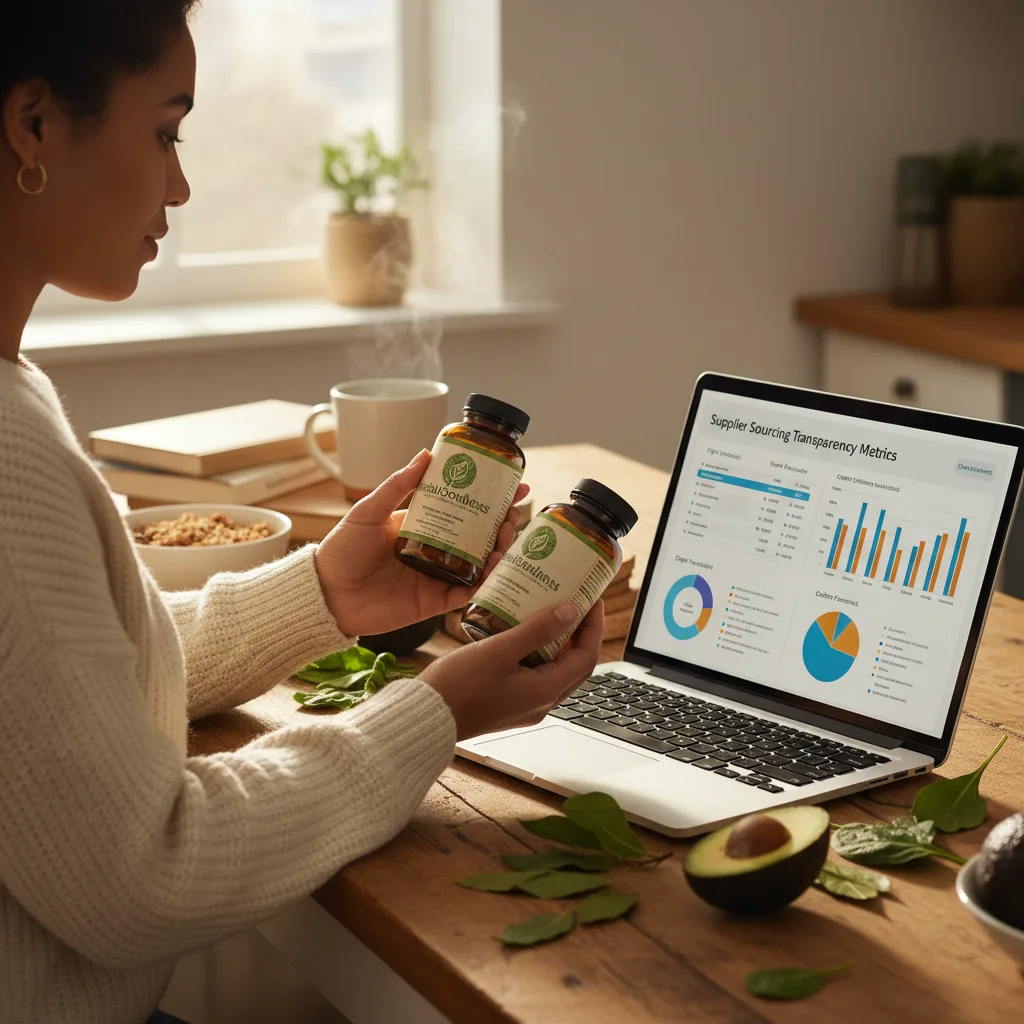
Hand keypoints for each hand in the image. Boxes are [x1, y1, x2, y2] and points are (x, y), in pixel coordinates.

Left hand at [314, 449, 528, 637]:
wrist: (326, 593)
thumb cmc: (342, 549)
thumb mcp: (369, 510)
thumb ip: (397, 486)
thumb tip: (425, 454)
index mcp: (423, 524)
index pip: (465, 508)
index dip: (491, 498)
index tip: (515, 486)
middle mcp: (435, 550)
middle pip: (479, 536)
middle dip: (502, 524)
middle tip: (513, 514)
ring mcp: (437, 576)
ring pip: (479, 564)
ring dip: (499, 551)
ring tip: (506, 538)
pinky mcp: (434, 602)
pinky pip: (466, 593)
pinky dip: (483, 583)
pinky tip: (494, 570)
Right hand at [419, 601, 604, 739]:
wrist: (426, 719)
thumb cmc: (458, 687)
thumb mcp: (499, 650)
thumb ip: (536, 630)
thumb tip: (570, 611)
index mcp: (545, 691)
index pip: (586, 657)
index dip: (593, 627)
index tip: (592, 600)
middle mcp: (541, 703)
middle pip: (575, 665)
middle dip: (581, 634)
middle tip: (578, 603)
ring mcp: (525, 706)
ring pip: (556, 671)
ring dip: (560, 643)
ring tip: (552, 612)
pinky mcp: (509, 705)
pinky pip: (536, 676)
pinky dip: (539, 653)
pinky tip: (523, 634)